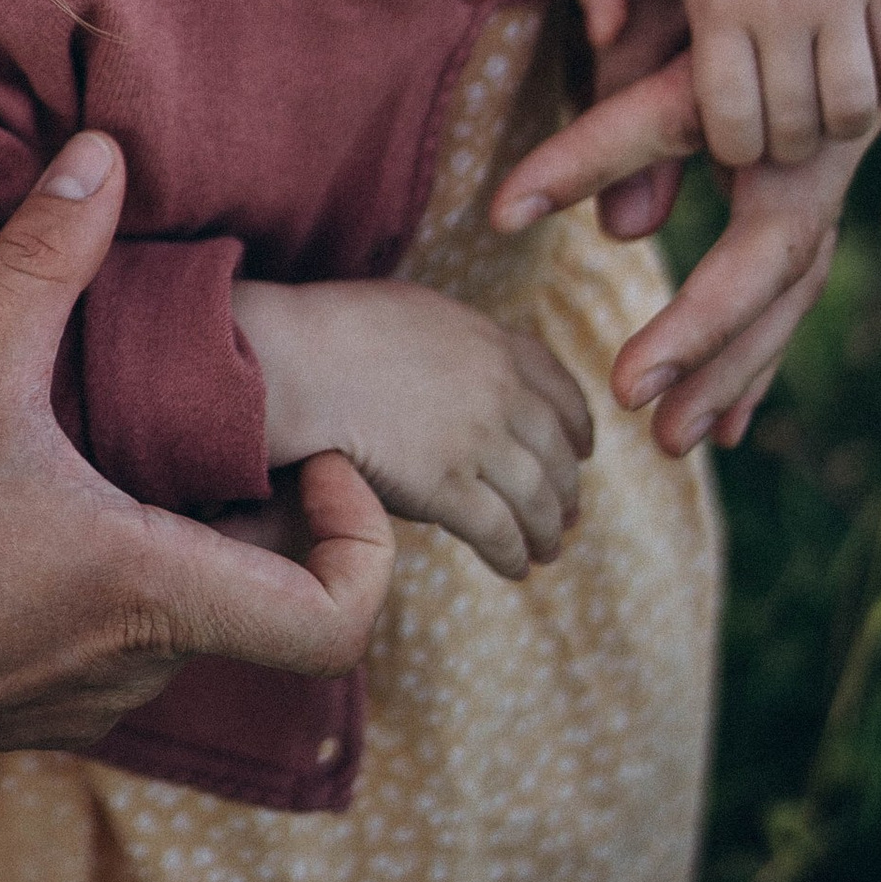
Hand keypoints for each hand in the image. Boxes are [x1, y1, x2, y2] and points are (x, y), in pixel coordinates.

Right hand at [0, 135, 397, 776]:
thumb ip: (45, 257)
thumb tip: (106, 149)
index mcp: (153, 597)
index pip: (338, 621)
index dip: (365, 541)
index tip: (315, 457)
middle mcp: (135, 670)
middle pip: (260, 599)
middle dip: (257, 502)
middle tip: (213, 411)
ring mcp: (77, 700)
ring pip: (182, 617)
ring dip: (176, 530)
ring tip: (114, 438)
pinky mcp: (21, 707)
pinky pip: (111, 640)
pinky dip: (111, 567)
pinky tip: (31, 499)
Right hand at [230, 275, 591, 581]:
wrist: (298, 360)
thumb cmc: (336, 332)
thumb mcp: (416, 313)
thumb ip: (458, 345)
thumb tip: (468, 371)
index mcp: (492, 343)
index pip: (561, 389)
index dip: (578, 426)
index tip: (582, 449)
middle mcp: (498, 390)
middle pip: (557, 450)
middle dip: (568, 488)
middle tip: (569, 513)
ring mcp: (476, 438)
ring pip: (537, 498)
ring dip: (548, 531)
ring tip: (547, 551)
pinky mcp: (447, 485)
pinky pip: (499, 530)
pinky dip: (513, 554)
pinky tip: (514, 568)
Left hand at [492, 52, 871, 451]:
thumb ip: (619, 19)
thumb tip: (599, 140)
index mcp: (748, 55)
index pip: (654, 119)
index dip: (579, 159)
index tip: (501, 207)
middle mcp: (802, 122)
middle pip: (763, 250)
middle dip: (698, 329)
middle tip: (628, 390)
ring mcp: (832, 155)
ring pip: (792, 285)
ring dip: (731, 366)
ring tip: (667, 436)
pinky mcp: (832, 176)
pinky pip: (802, 281)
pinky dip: (759, 352)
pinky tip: (719, 425)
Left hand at [572, 0, 880, 170]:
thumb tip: (603, 37)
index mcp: (719, 1)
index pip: (730, 118)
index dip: (734, 147)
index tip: (736, 134)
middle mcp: (782, 2)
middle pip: (793, 126)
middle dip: (783, 144)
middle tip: (779, 128)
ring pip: (851, 108)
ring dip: (837, 122)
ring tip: (821, 106)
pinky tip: (864, 72)